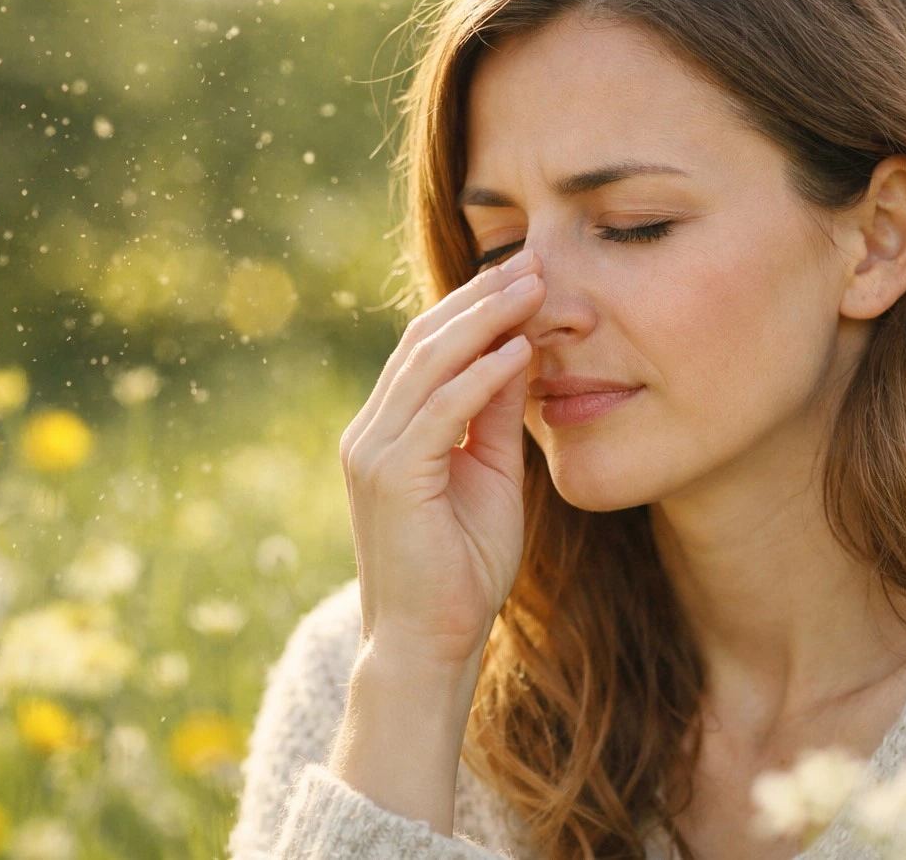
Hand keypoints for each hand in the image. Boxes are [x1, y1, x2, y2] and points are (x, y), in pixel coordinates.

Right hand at [338, 247, 544, 667]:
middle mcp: (369, 431)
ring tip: (536, 288)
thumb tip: (521, 349)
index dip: (475, 306)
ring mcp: (372, 450)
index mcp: (388, 429)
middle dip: (482, 297)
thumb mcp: (491, 474)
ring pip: (428, 364)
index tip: (529, 275)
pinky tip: (520, 349)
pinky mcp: (390, 475)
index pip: (427, 348)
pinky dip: (481, 375)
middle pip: (424, 341)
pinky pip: (440, 410)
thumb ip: (497, 414)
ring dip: (485, 321)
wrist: (431, 644)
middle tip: (536, 262)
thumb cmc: (463, 568)